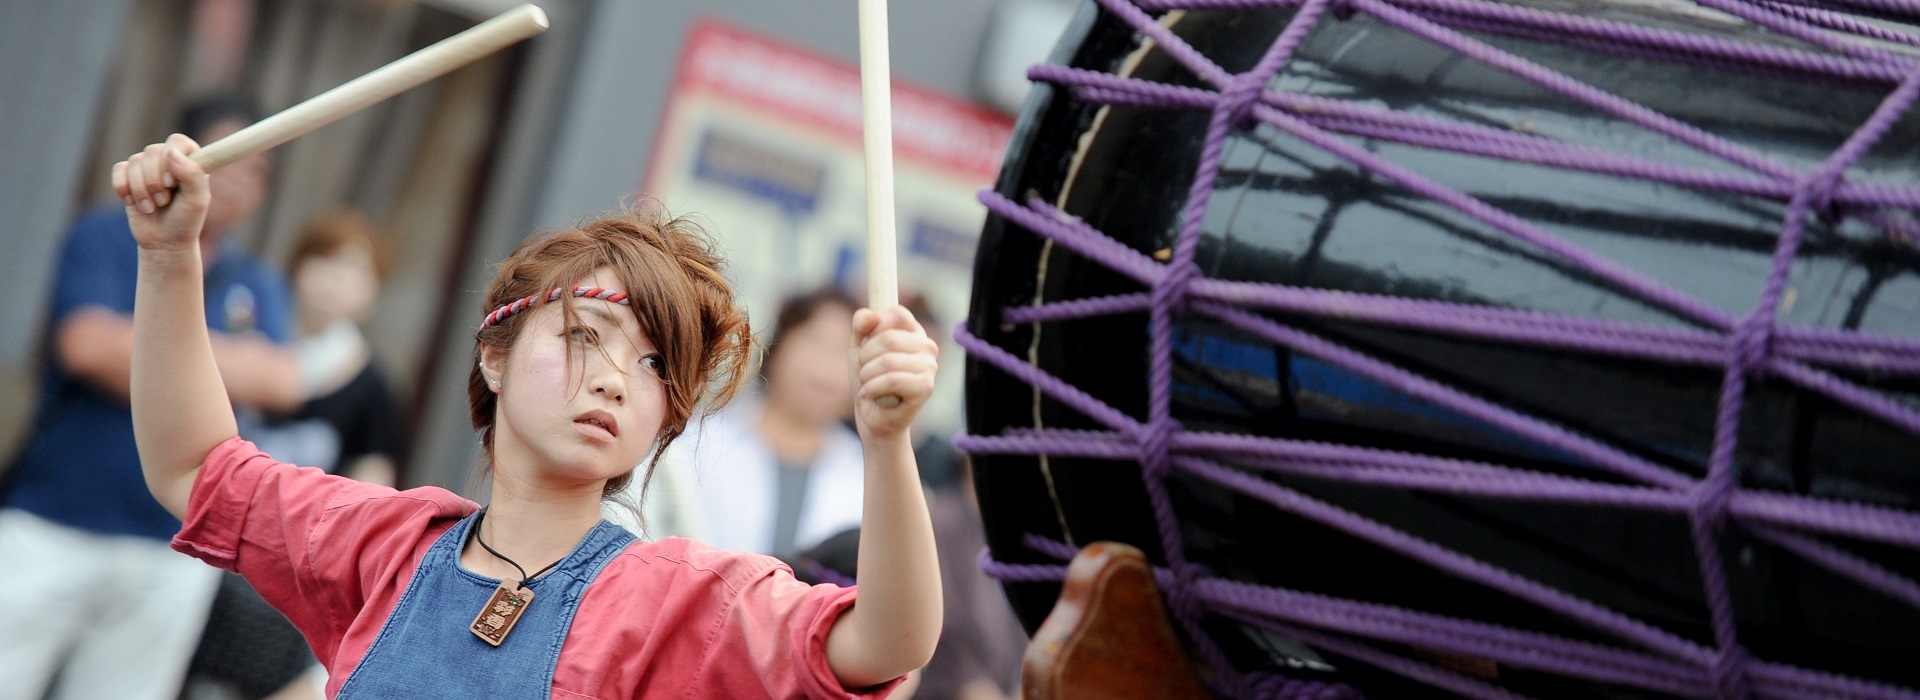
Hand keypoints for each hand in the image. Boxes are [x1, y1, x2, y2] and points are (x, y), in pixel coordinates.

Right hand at [111, 134, 210, 252]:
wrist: (163, 241)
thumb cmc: (185, 220)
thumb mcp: (196, 201)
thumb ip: (192, 174)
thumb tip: (172, 152)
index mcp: (191, 161)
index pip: (177, 141)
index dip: (171, 160)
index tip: (173, 183)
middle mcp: (169, 159)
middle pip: (152, 151)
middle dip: (155, 181)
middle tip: (164, 202)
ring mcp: (147, 166)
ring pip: (134, 162)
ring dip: (141, 190)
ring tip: (152, 207)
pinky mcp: (128, 176)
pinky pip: (118, 170)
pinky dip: (123, 188)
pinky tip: (133, 203)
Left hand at [851, 305, 938, 440]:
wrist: (872, 416)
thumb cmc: (869, 379)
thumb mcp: (858, 347)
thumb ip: (861, 325)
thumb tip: (872, 315)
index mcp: (914, 332)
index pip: (897, 314)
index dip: (874, 328)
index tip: (866, 344)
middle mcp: (927, 346)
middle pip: (888, 337)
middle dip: (865, 357)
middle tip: (864, 371)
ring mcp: (930, 366)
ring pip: (888, 361)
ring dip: (866, 375)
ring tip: (866, 385)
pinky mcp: (926, 387)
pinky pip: (893, 380)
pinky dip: (873, 388)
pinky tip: (869, 395)